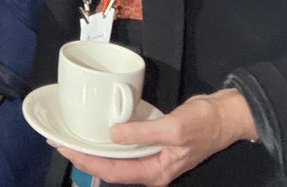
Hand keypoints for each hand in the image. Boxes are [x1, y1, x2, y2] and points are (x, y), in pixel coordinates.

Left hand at [55, 88, 255, 186]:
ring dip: (95, 149)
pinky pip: (126, 145)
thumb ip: (142, 133)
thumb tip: (113, 135)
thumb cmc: (204, 124)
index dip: (88, 162)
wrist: (226, 115)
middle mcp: (150, 168)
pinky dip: (110, 140)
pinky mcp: (153, 142)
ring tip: (72, 138)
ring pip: (116, 158)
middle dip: (85, 157)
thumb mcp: (174, 128)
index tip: (67, 149)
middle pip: (110, 168)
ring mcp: (152, 156)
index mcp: (155, 172)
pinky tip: (97, 132)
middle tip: (60, 142)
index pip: (113, 171)